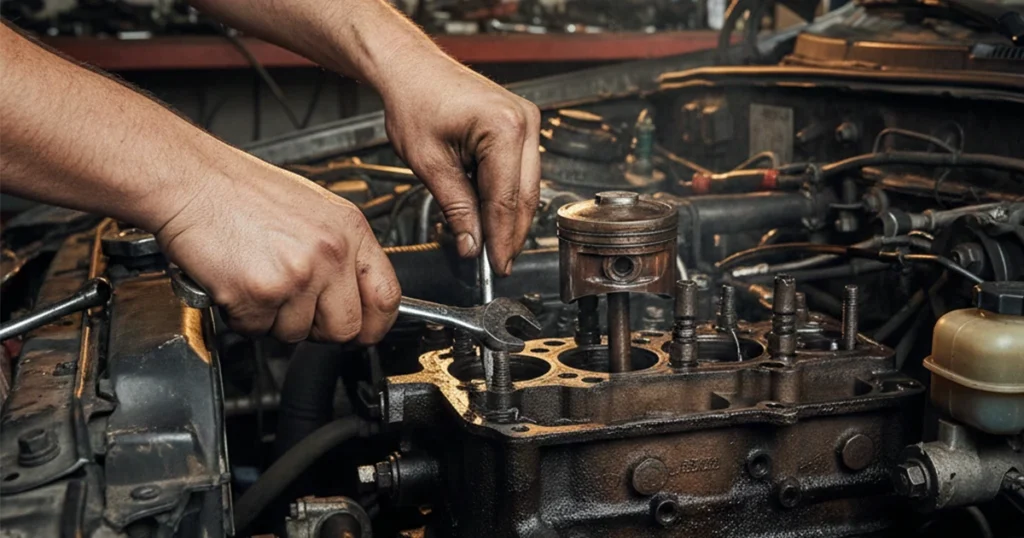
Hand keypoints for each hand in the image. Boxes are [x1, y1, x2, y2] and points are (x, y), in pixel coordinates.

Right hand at [154, 156, 400, 343]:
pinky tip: (236, 283)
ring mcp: (297, 275)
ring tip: (257, 281)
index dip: (375, 324)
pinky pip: (258, 330)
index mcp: (349, 230)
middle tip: (294, 309)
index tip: (364, 331)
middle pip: (345, 328)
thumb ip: (340, 251)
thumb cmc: (242, 191)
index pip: (387, 296)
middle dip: (318, 330)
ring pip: (297, 334)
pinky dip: (242, 317)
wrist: (192, 181)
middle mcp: (330, 253)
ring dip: (273, 320)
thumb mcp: (314, 211)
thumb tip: (354, 292)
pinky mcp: (260, 293)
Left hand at [380, 53, 540, 275]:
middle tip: (500, 263)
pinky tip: (492, 215)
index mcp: (503, 128)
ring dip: (511, 216)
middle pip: (526, 196)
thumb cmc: (413, 100)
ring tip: (494, 245)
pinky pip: (522, 171)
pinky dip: (508, 195)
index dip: (501, 238)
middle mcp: (524, 122)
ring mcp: (527, 121)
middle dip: (511, 233)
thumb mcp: (430, 163)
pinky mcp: (521, 125)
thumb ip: (456, 207)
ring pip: (528, 186)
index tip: (497, 265)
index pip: (506, 199)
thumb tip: (471, 244)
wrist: (410, 68)